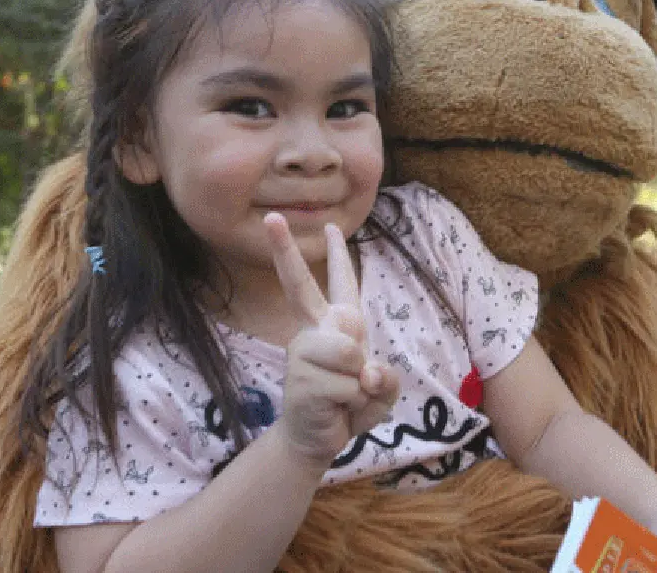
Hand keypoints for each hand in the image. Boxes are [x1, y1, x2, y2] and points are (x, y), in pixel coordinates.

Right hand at [266, 215, 398, 467]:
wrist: (318, 440)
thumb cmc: (350, 406)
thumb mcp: (381, 390)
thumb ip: (385, 378)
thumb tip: (367, 372)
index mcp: (335, 324)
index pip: (338, 284)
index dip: (334, 255)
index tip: (328, 226)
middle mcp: (314, 331)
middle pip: (299, 286)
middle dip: (285, 250)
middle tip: (271, 217)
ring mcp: (303, 353)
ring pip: (352, 356)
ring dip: (361, 386)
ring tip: (344, 396)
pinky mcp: (301, 379)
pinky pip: (349, 386)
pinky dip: (354, 403)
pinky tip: (335, 409)